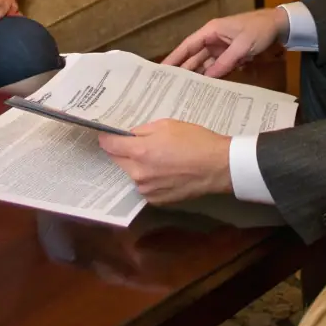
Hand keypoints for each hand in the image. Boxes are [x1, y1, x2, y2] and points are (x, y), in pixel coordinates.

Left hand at [98, 120, 232, 202]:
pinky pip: (145, 186)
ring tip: (160, 159)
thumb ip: (142, 130)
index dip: (106, 138)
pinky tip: (166, 172)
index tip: (106, 135)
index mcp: (140, 151)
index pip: (109, 145)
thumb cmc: (196, 141)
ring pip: (132, 174)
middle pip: (119, 160)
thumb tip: (128, 135)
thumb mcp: (167, 125)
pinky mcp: (156, 201)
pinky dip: (150, 179)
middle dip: (125, 151)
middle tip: (142, 144)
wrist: (218, 167)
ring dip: (138, 166)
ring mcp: (146, 190)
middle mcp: (138, 173)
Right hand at [162, 8, 288, 77]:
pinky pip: (217, 67)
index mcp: (211, 31)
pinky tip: (205, 88)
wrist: (277, 26)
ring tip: (184, 90)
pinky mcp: (229, 55)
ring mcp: (221, 48)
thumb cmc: (258, 30)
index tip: (162, 69)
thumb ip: (225, 62)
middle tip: (170, 85)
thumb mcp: (242, 46)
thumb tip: (209, 78)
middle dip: (183, 69)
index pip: (188, 45)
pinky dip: (212, 76)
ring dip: (197, 75)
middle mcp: (212, 39)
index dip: (175, 57)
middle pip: (193, 56)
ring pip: (204, 63)